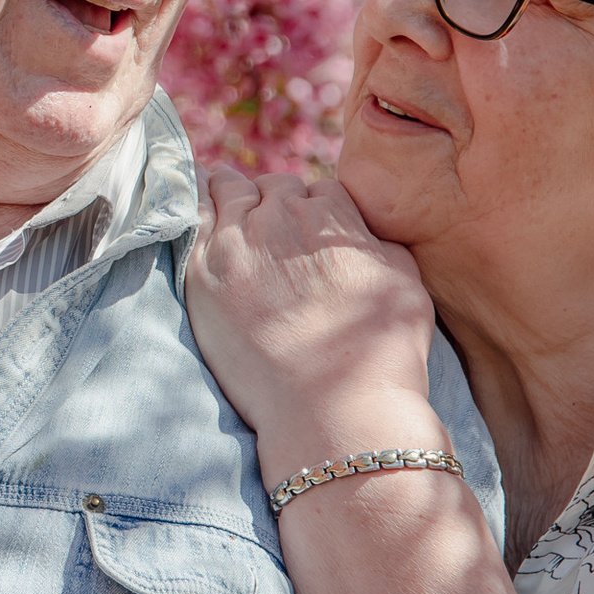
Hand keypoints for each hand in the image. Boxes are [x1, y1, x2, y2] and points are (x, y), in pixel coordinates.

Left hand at [185, 167, 439, 461]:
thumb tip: (361, 227)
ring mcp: (236, 242)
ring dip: (232, 198)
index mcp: (331, 214)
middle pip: (272, 187)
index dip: (313, 211)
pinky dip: (192, 206)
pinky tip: (192, 207)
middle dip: (274, 203)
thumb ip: (379, 239)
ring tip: (228, 209)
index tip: (307, 235)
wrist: (334, 405)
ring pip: (227, 192)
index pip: (316, 190)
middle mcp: (280, 217)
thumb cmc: (379, 352)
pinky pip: (189, 216)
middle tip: (272, 234)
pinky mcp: (202, 271)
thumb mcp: (405, 280)